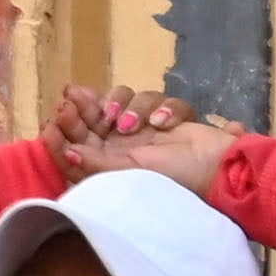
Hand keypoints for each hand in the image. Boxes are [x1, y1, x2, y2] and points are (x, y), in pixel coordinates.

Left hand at [56, 85, 236, 191]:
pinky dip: (160, 108)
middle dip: (82, 108)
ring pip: (121, 100)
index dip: (61, 131)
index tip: (54, 116)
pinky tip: (164, 124)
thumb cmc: (175, 177)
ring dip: (123, 105)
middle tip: (72, 98)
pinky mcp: (164, 115)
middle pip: (91, 118)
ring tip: (129, 124)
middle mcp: (120, 146)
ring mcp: (142, 128)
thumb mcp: (131, 173)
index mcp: (107, 165)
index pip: (74, 145)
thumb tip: (68, 155)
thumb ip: (98, 164)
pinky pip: (152, 99)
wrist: (221, 167)